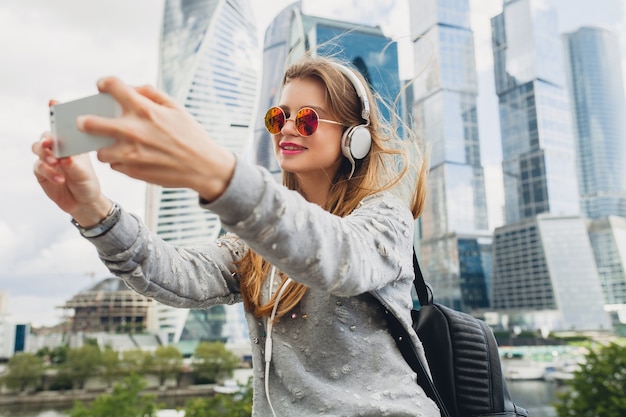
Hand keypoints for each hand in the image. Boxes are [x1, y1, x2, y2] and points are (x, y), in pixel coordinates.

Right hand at [32, 129, 111, 226]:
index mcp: (72, 146)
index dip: (55, 132)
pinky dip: (48, 173)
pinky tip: (59, 180)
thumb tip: (64, 157)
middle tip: (48, 146)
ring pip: (38, 151)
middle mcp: (59, 151)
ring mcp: (49, 161)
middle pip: (44, 139)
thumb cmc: (87, 184)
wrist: (83, 203)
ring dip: (45, 156)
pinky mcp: (42, 173)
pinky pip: (38, 168)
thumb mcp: (84, 174)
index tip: (55, 136)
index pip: (61, 133)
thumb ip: (73, 165)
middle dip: (45, 142)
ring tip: (55, 164)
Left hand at [78, 77, 235, 200]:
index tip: (103, 87)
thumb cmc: (190, 135)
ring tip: (114, 146)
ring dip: (104, 147)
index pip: (111, 87)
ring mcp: (131, 154)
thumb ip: (150, 93)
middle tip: (85, 122)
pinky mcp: (133, 171)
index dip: (104, 84)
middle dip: (84, 121)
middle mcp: (133, 131)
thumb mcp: (175, 107)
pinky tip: (131, 158)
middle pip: (90, 123)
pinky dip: (119, 161)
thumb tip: (129, 89)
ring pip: (100, 151)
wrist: (204, 166)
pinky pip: (114, 165)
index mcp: (144, 110)